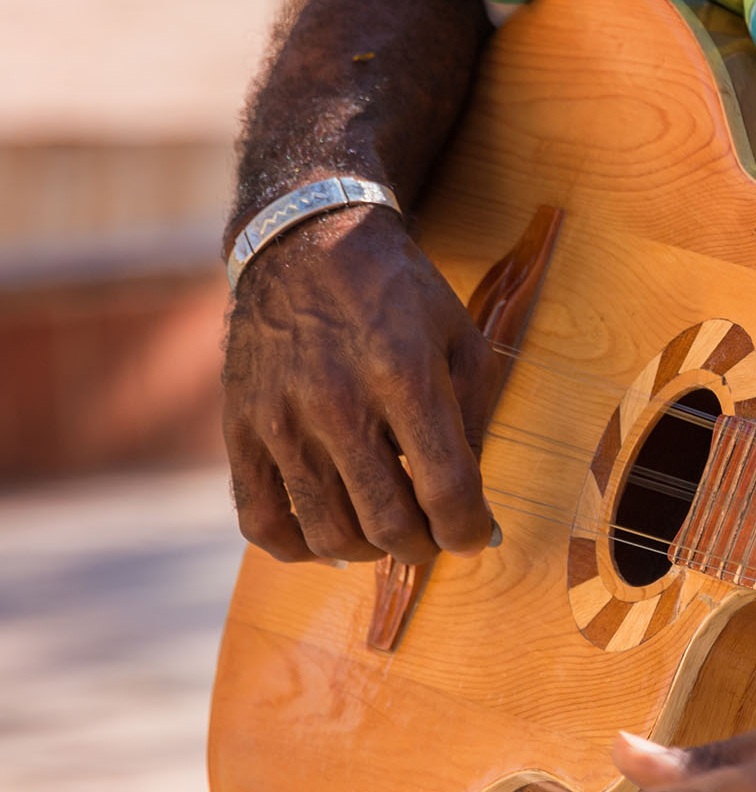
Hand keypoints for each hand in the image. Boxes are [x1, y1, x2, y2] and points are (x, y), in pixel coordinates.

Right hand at [222, 206, 499, 563]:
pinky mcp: (239, 428)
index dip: (470, 531)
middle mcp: (338, 403)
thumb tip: (482, 516)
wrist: (306, 240)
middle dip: (424, 546)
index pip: (446, 491)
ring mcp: (281, 419)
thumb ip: (475, 426)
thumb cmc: (399, 295)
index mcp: (405, 377)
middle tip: (433, 534)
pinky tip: (326, 535)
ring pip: (329, 533)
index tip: (476, 534)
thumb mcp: (462, 341)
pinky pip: (260, 520)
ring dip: (370, 551)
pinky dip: (298, 547)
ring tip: (386, 530)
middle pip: (389, 524)